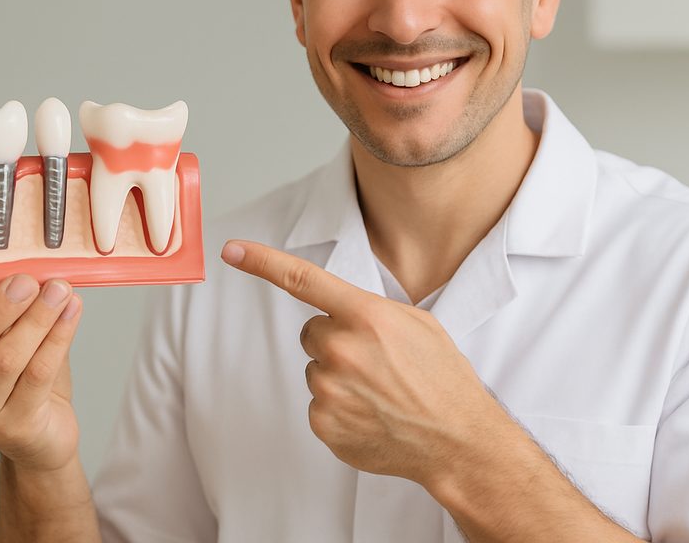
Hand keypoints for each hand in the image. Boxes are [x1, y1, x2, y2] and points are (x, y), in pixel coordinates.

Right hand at [0, 267, 83, 472]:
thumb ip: (10, 312)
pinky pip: (38, 376)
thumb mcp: (9, 342)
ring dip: (35, 320)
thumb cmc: (25, 382)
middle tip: (24, 281)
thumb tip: (30, 268)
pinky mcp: (16, 427)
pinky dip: (58, 339)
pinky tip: (71, 313)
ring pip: (4, 362)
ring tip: (59, 290)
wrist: (45, 438)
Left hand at [221, 239, 502, 484]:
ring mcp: (329, 389)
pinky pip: (318, 404)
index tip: (232, 249)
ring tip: (380, 391)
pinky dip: (340, 408)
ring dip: (339, 376)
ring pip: (316, 369)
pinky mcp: (324, 423)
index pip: (303, 280)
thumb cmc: (441, 379)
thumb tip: (337, 312)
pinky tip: (372, 413)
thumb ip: (371, 310)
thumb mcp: (417, 324)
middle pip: (312, 332)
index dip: (262, 262)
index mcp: (366, 316)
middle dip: (335, 340)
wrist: (456, 439)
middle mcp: (342, 349)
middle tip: (375, 361)